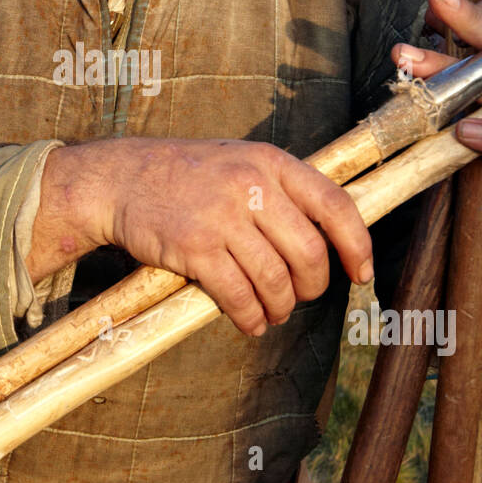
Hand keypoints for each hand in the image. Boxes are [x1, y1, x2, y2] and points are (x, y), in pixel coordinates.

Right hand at [27, 137, 373, 335]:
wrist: (120, 178)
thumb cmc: (185, 174)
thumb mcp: (239, 160)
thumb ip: (280, 188)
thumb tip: (330, 235)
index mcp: (270, 161)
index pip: (335, 206)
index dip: (357, 246)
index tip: (361, 273)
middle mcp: (251, 185)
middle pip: (309, 254)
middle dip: (312, 287)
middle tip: (300, 297)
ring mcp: (222, 217)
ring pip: (275, 281)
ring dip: (279, 308)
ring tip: (272, 313)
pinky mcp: (194, 248)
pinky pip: (238, 296)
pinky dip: (250, 317)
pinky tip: (249, 321)